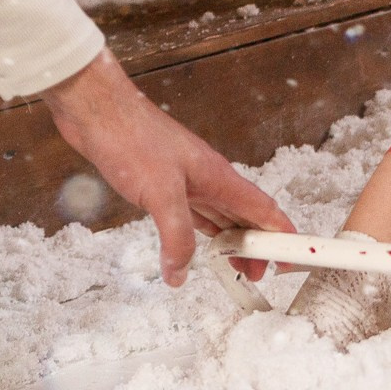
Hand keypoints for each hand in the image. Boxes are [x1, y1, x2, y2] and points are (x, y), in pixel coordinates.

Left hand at [42, 49, 294, 284]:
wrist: (99, 111)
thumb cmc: (133, 137)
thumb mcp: (160, 192)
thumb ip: (177, 234)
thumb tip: (181, 273)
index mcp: (219, 177)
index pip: (265, 210)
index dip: (283, 236)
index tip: (291, 262)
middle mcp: (209, 179)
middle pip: (246, 217)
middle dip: (257, 247)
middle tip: (256, 278)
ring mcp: (186, 180)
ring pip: (221, 216)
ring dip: (231, 243)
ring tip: (235, 269)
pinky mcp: (163, 184)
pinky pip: (192, 215)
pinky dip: (198, 235)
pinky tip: (194, 247)